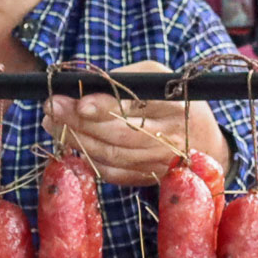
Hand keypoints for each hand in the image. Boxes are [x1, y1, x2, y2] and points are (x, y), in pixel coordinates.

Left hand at [45, 60, 231, 185]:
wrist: (206, 142)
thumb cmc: (175, 100)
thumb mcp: (159, 78)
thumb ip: (126, 78)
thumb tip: (84, 84)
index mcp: (175, 106)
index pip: (138, 108)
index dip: (107, 106)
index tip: (79, 102)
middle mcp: (170, 138)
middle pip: (119, 135)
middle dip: (80, 122)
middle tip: (52, 108)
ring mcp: (159, 163)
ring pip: (112, 156)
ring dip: (77, 140)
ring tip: (53, 123)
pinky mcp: (149, 179)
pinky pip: (113, 173)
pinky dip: (89, 160)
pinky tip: (72, 144)